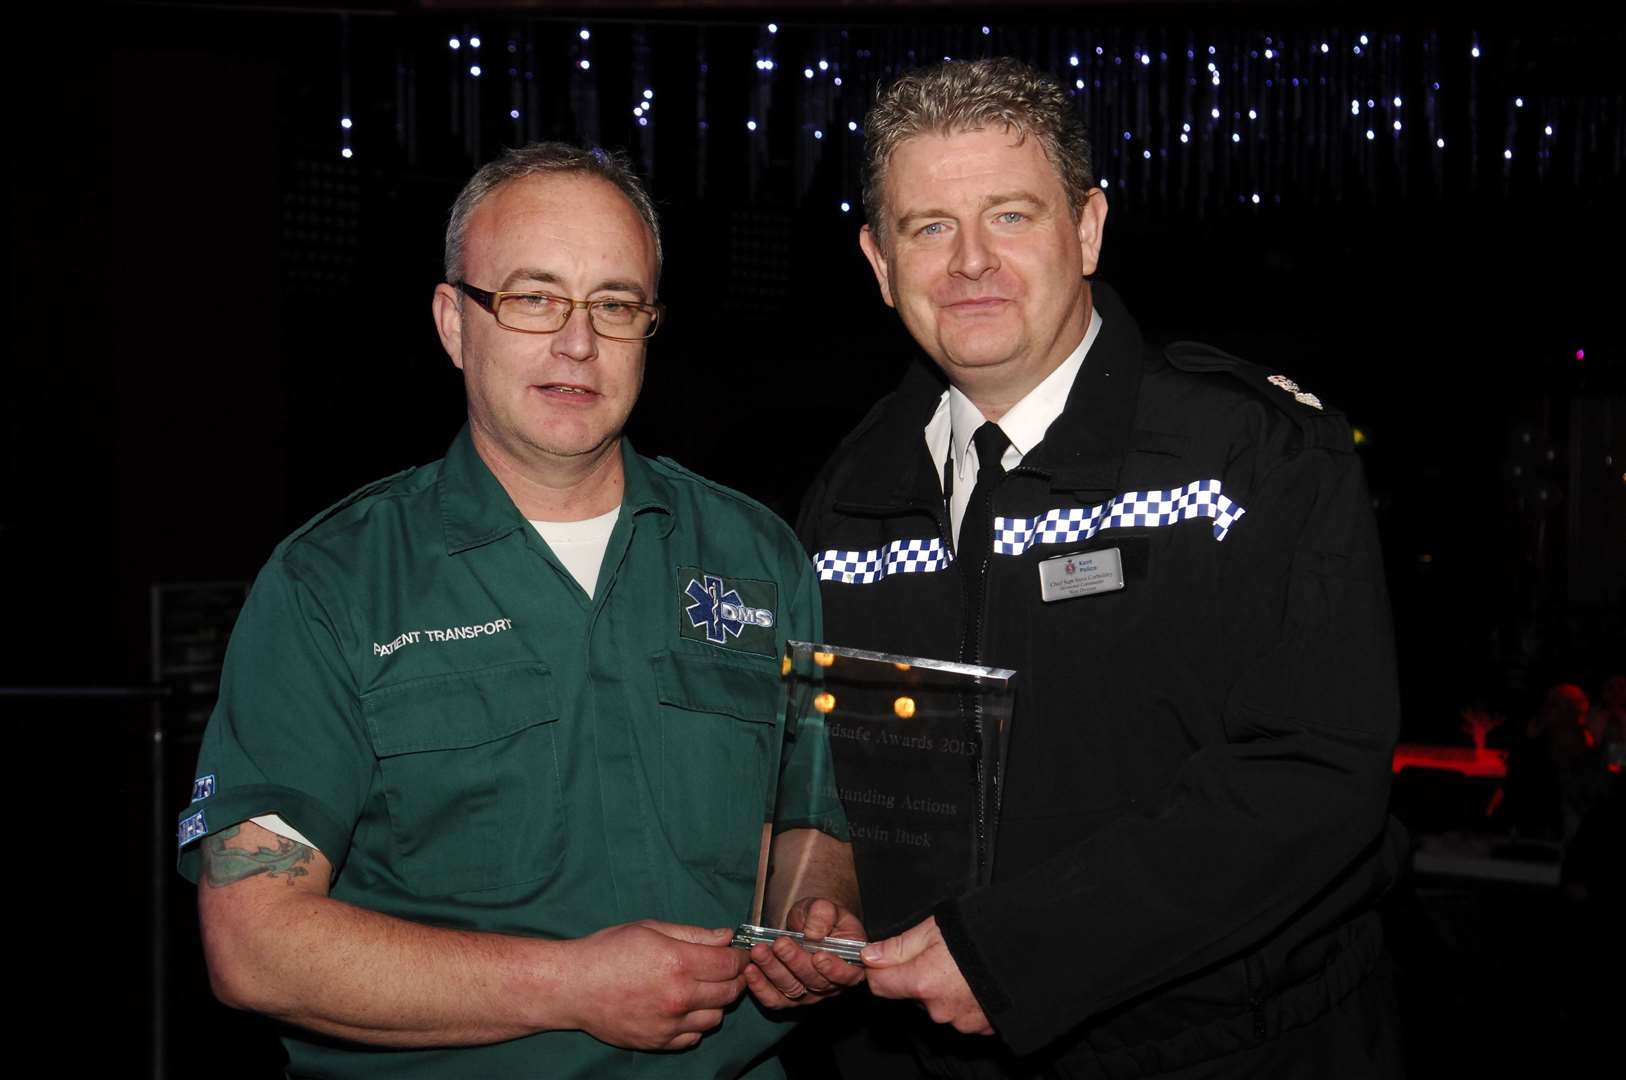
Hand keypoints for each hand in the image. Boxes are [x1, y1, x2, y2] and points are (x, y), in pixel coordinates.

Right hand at [560, 920, 747, 1049]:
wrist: (573, 987)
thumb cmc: (608, 951)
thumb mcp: (651, 929)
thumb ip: (693, 934)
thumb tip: (726, 937)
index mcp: (678, 963)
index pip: (730, 964)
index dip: (740, 957)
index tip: (738, 954)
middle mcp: (679, 997)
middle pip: (729, 992)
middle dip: (735, 978)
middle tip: (726, 970)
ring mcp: (669, 1024)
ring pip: (716, 1018)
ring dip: (717, 1003)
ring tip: (703, 989)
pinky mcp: (658, 1042)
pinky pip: (693, 1038)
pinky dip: (696, 1024)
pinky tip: (684, 1009)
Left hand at [744, 897, 866, 1008]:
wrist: (807, 925)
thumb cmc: (821, 917)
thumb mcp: (825, 907)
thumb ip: (823, 914)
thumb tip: (814, 933)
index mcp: (850, 964)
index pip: (847, 974)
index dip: (834, 969)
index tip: (818, 956)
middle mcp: (831, 985)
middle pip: (814, 981)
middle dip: (795, 962)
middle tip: (779, 944)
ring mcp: (809, 994)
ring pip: (792, 989)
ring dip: (773, 970)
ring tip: (759, 951)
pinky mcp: (787, 998)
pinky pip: (774, 999)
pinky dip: (760, 987)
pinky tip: (750, 970)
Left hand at [861, 916, 992, 1035]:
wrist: (1031, 948)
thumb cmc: (983, 933)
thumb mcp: (934, 928)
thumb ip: (899, 945)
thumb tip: (870, 955)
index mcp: (922, 982)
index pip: (879, 985)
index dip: (880, 969)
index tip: (887, 958)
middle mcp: (938, 1009)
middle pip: (912, 994)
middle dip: (919, 976)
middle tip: (941, 953)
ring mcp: (961, 1021)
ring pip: (939, 1005)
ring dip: (944, 989)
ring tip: (965, 966)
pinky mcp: (982, 1027)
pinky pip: (963, 1014)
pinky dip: (966, 999)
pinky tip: (978, 980)